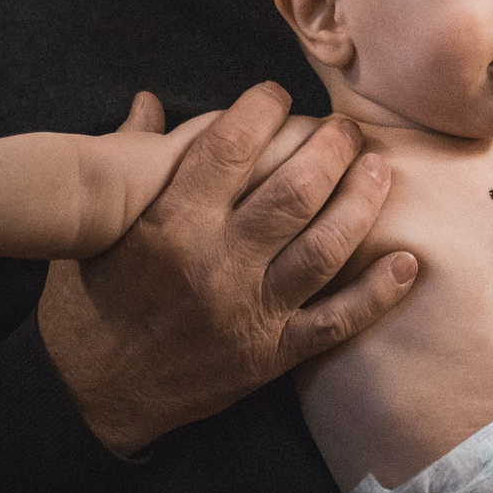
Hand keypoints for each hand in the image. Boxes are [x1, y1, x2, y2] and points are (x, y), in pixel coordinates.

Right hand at [35, 81, 417, 454]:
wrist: (85, 397)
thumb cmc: (87, 303)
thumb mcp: (95, 228)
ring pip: (325, 247)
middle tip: (345, 127)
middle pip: (295, 190)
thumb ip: (129, 159)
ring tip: (379, 168)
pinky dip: (376, 293)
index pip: (231, 146)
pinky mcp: (268, 356)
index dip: (264, 108)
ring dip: (361, 202)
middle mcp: (215, 264)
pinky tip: (407, 262)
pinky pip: (335, 322)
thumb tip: (147, 99)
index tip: (277, 95)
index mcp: (168, 224)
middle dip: (331, 147)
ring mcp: (248, 312)